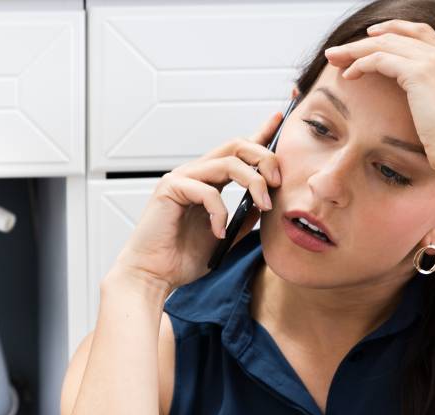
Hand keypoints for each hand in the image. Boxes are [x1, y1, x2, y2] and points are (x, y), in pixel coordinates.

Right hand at [110, 112, 284, 293]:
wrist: (154, 275)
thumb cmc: (181, 258)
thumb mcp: (225, 236)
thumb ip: (244, 218)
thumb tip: (265, 203)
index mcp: (208, 182)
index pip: (237, 152)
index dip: (259, 133)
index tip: (279, 119)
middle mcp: (195, 174)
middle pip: (236, 145)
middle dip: (264, 157)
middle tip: (278, 182)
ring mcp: (181, 178)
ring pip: (228, 162)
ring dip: (254, 182)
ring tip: (263, 205)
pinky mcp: (170, 188)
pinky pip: (208, 191)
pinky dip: (220, 212)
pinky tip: (218, 231)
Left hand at [322, 20, 434, 175]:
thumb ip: (432, 99)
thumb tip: (417, 105)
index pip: (421, 32)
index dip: (394, 29)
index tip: (370, 35)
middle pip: (396, 36)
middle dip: (363, 41)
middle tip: (338, 51)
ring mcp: (434, 62)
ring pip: (384, 44)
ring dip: (354, 50)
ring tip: (334, 59)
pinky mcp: (419, 73)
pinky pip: (379, 59)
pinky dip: (360, 64)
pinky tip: (348, 76)